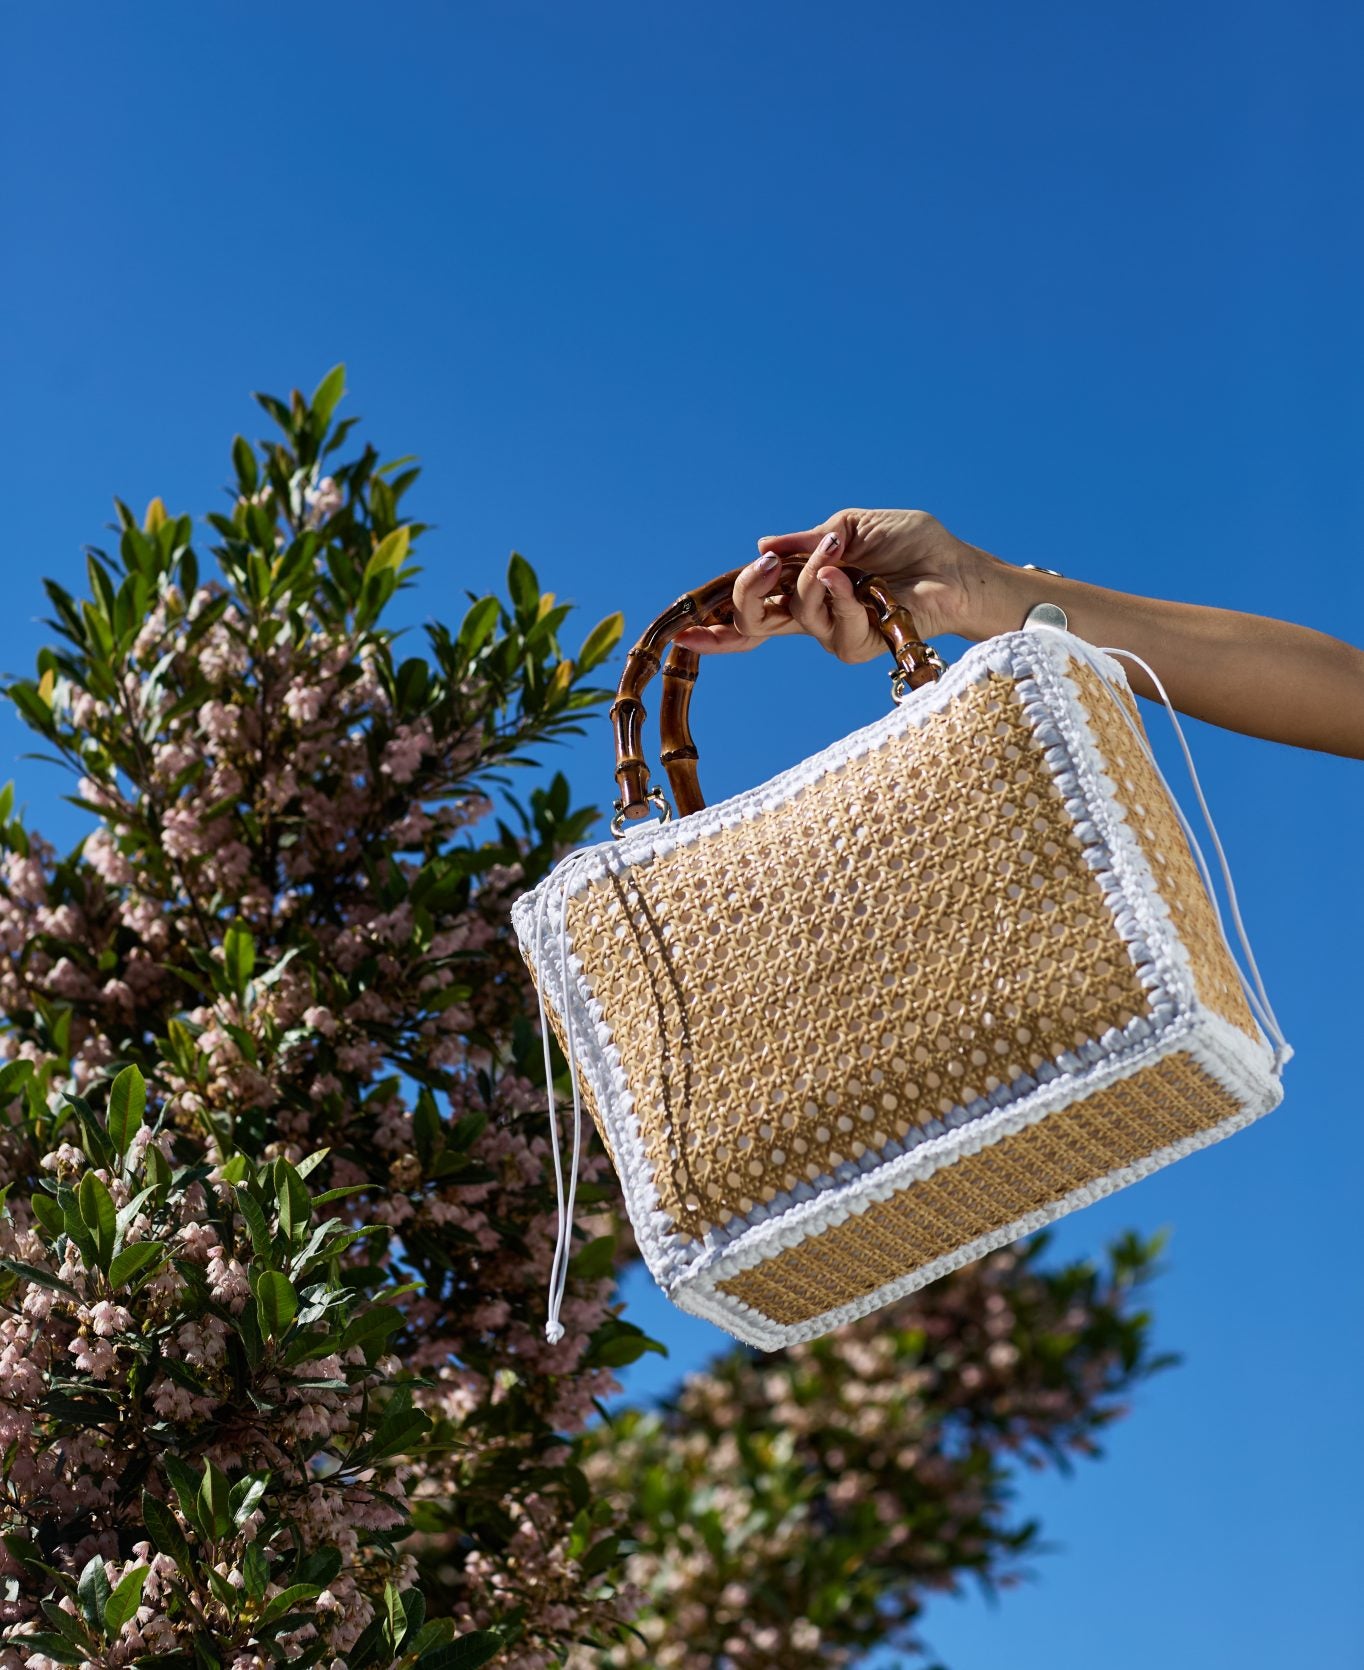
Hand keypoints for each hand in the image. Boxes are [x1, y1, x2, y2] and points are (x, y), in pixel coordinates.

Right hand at [673, 508, 990, 661]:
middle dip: (748, 595)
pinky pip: (832, 621)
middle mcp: (813, 616)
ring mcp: (833, 634)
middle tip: (765, 568)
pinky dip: (838, 593)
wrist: (956, 568)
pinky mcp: (858, 646)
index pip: (753, 611)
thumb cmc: (914, 545)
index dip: (717, 626)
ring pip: (794, 615)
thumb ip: (808, 540)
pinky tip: (851, 576)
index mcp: (805, 588)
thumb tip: (762, 547)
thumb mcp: (852, 526)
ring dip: (812, 578)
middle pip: (755, 624)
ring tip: (840, 553)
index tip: (681, 632)